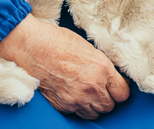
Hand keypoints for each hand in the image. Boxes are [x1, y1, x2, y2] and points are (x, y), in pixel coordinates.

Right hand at [0, 15, 129, 119]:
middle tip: (98, 89)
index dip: (119, 89)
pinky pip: (77, 113)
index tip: (115, 87)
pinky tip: (71, 93)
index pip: (123, 93)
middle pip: (109, 106)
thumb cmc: (57, 41)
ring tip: (85, 93)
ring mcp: (76, 99)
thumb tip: (111, 77)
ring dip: (92, 105)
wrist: (30, 46)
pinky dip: (76, 106)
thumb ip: (102, 66)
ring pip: (94, 114)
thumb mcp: (88, 48)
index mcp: (102, 69)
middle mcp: (92, 87)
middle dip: (106, 98)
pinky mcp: (62, 106)